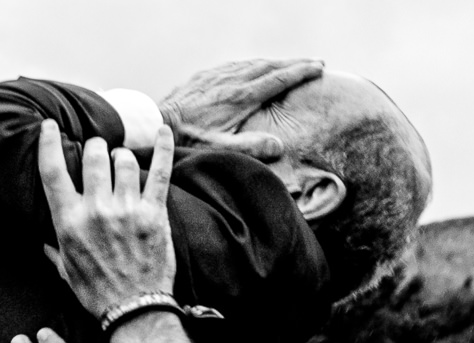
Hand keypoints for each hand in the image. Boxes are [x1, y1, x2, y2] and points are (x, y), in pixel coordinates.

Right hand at [37, 120, 175, 316]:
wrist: (133, 310)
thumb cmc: (96, 292)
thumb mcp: (65, 271)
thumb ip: (54, 248)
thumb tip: (43, 240)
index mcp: (69, 223)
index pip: (53, 172)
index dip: (49, 143)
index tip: (48, 126)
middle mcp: (96, 210)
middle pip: (94, 156)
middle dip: (95, 150)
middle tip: (98, 155)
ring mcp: (127, 209)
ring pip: (124, 160)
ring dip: (122, 157)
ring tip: (122, 164)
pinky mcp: (154, 213)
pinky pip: (160, 171)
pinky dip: (163, 148)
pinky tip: (165, 130)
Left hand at [158, 59, 324, 159]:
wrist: (154, 126)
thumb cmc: (186, 142)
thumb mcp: (220, 150)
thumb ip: (250, 148)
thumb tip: (278, 146)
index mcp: (241, 97)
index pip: (278, 79)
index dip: (300, 72)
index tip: (319, 67)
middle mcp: (230, 81)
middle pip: (269, 66)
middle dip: (293, 63)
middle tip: (314, 63)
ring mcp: (215, 77)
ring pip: (252, 63)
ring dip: (273, 62)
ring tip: (289, 64)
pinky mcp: (203, 78)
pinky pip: (233, 65)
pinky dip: (250, 64)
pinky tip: (252, 67)